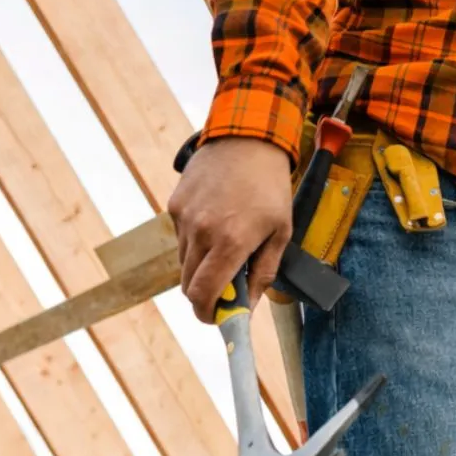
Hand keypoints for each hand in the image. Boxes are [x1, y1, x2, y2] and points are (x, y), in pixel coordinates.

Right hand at [168, 137, 292, 321]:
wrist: (248, 138)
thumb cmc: (270, 186)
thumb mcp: (281, 230)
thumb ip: (263, 272)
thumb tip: (248, 305)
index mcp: (231, 241)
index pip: (203, 295)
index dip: (207, 314)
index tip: (217, 317)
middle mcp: (202, 232)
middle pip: (188, 285)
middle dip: (205, 293)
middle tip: (226, 286)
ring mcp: (184, 217)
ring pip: (184, 261)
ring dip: (201, 265)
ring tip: (226, 242)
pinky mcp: (174, 204)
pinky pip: (181, 236)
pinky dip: (195, 240)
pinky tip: (216, 219)